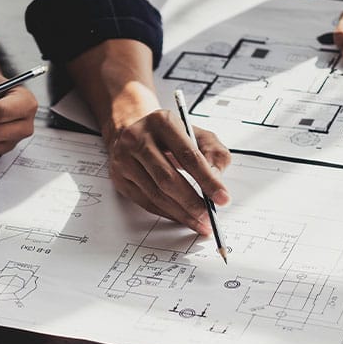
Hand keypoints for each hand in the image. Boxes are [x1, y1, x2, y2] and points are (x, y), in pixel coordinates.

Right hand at [107, 109, 231, 234]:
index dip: (208, 180)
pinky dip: (167, 213)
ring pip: (155, 194)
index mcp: (162, 122)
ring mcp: (124, 158)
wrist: (134, 130)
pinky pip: (146, 202)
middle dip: (192, 202)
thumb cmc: (170, 135)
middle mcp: (138, 138)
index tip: (222, 198)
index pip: (188, 156)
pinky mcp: (119, 177)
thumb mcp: (198, 134)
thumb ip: (215, 154)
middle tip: (209, 215)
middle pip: (168, 178)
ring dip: (181, 213)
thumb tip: (216, 182)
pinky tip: (181, 217)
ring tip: (199, 221)